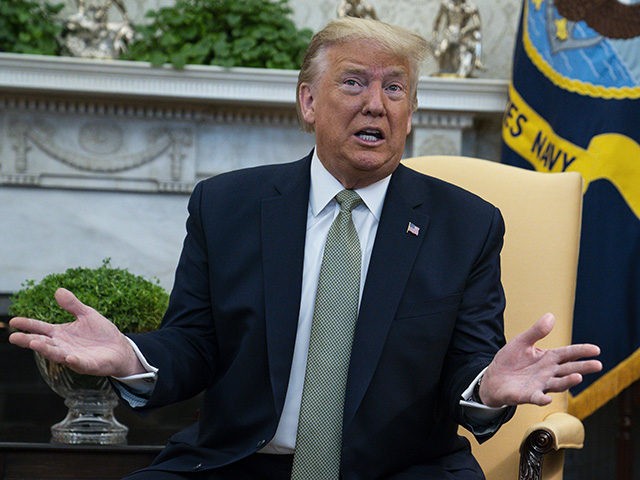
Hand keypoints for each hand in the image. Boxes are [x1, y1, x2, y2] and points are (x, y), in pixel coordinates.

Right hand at [9, 288, 143, 377]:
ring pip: (57, 354)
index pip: (41, 328)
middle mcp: (63, 346)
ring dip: (46, 350)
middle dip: (29, 340)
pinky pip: (79, 363)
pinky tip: (69, 357)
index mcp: (61, 333)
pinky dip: (74, 361)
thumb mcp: (87, 314)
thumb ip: (72, 305)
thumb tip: (58, 290)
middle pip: (43, 343)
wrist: (120, 348)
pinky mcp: (88, 365)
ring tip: (34, 343)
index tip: (13, 321)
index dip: (28, 325)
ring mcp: (74, 356)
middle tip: (14, 337)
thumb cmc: (101, 333)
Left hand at [479, 313, 601, 406]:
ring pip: (557, 384)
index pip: (568, 353)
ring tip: (578, 376)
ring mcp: (539, 385)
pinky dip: (542, 398)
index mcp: (548, 358)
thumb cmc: (511, 360)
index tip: (596, 350)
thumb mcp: (522, 342)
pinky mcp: (527, 395)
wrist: (494, 378)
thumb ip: (536, 331)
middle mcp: (548, 373)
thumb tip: (551, 316)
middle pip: (568, 369)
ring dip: (567, 382)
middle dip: (583, 367)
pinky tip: (547, 398)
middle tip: (598, 365)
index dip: (581, 351)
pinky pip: (536, 398)